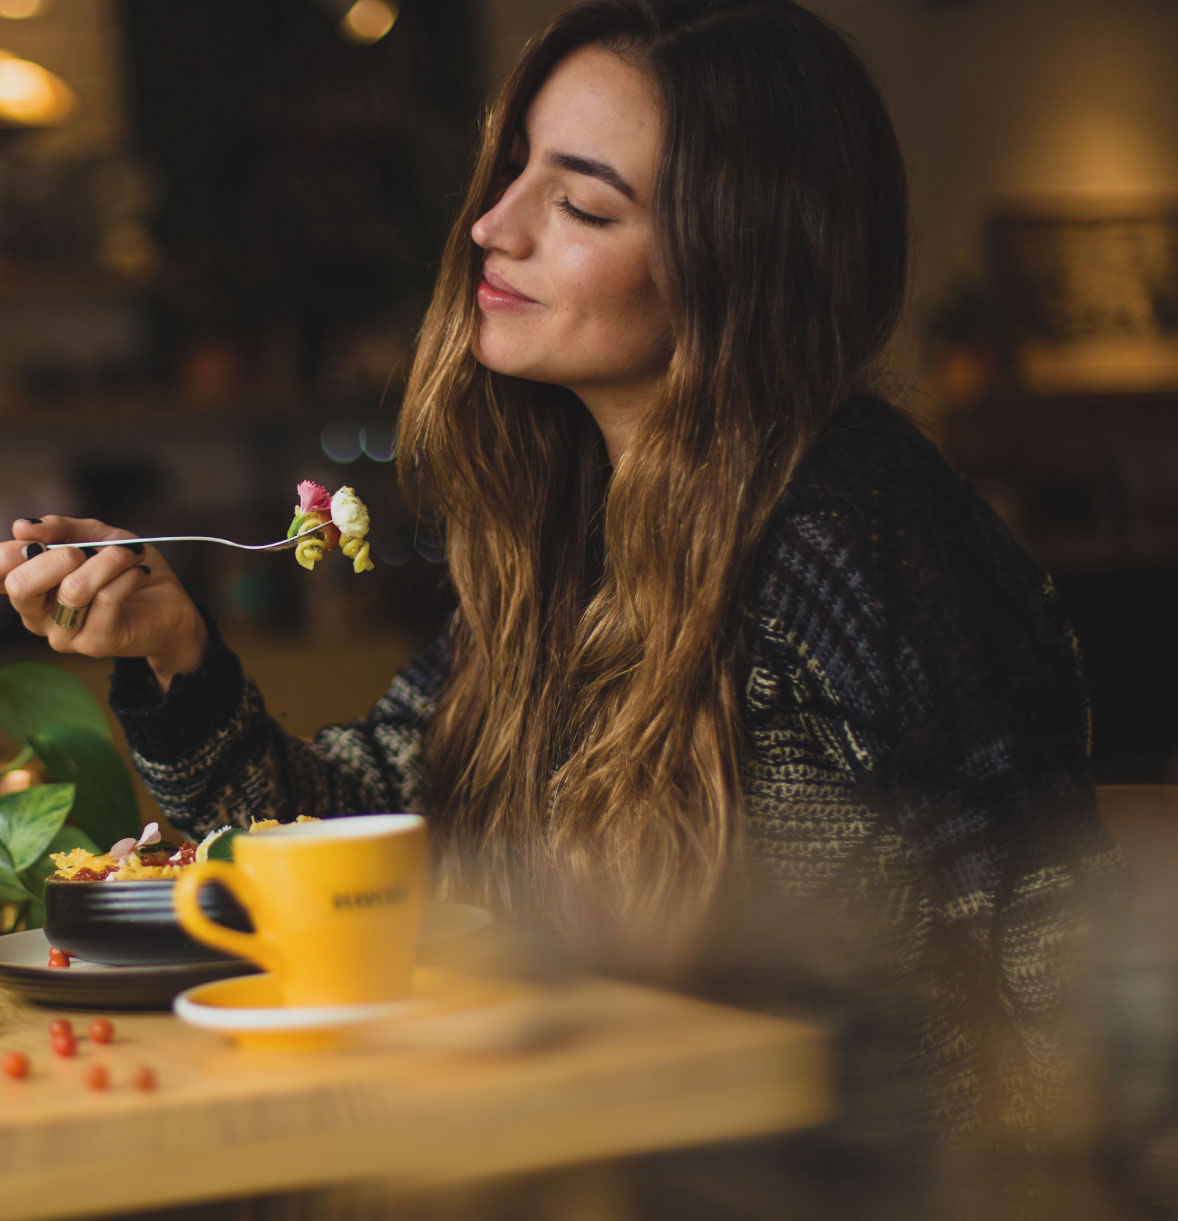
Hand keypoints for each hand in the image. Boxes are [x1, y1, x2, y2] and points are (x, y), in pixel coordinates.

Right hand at [1, 516, 208, 691]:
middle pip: (21, 585)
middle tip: (89, 551)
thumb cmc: (127, 569)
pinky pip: (106, 600)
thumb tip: (23, 526)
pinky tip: (139, 573)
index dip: (12, 551)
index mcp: (30, 588)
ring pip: (73, 589)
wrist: (171, 604)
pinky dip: (127, 576)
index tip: (40, 539)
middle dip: (59, 556)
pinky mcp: (96, 643)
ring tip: (130, 554)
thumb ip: (61, 529)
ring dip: (108, 561)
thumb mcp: (96, 536)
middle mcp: (38, 616)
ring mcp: (65, 634)